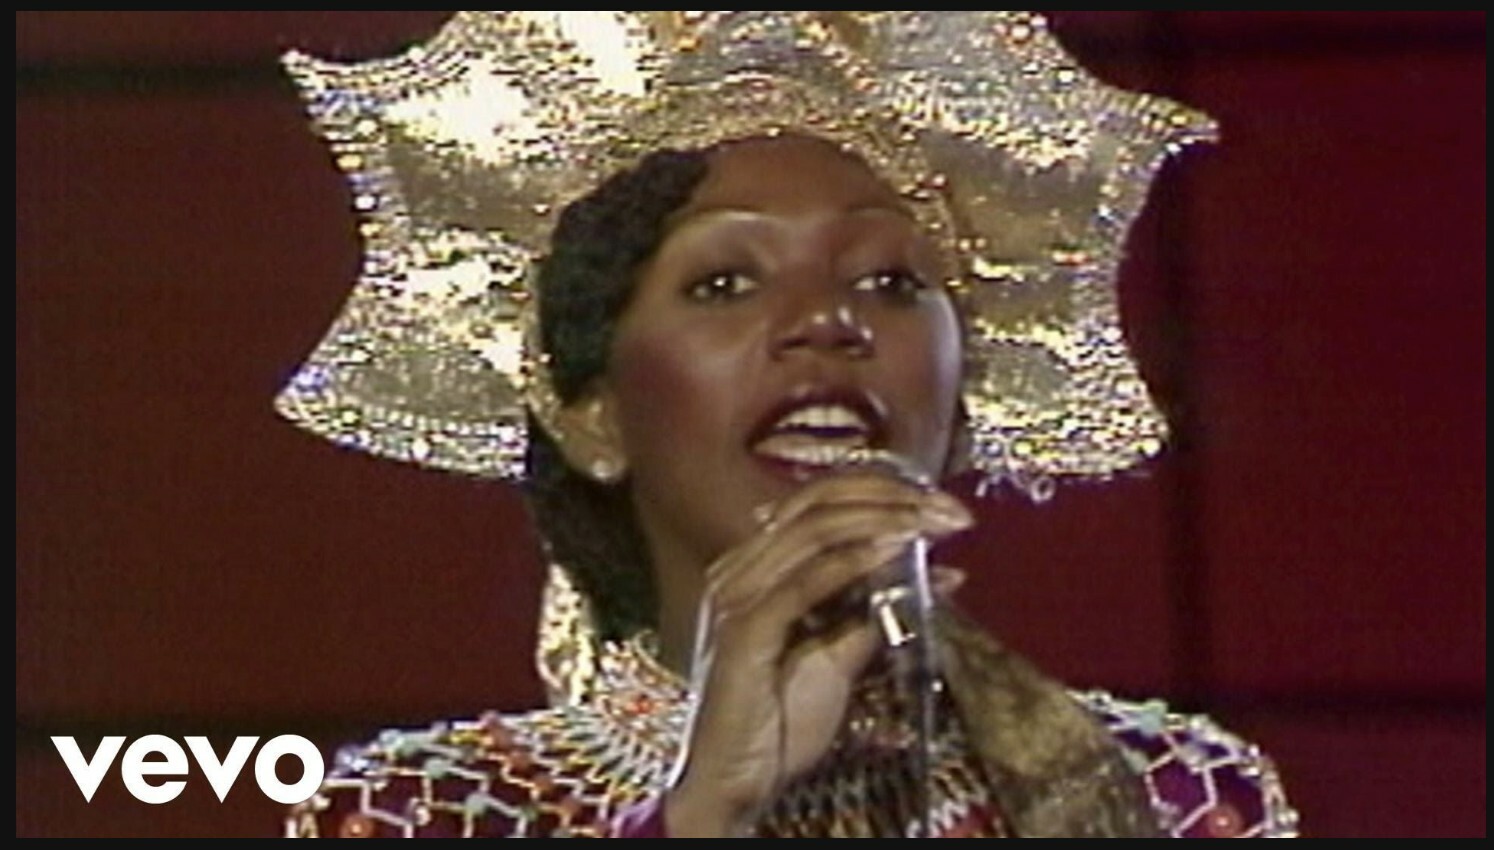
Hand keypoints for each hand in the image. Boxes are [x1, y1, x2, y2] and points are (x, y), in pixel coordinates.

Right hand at [663, 470, 972, 836]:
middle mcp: (739, 571)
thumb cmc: (779, 724)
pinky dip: (855, 560)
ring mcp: (738, 596)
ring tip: (931, 524)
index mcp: (753, 569)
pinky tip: (895, 550)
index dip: (881, 492)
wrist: (735, 782)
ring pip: (815, 531)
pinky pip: (806, 581)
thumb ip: (874, 613)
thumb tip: (937, 574)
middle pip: (817, 504)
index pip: (816, 503)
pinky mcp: (746, 629)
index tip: (939, 506)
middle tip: (949, 512)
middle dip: (892, 499)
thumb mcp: (840, 659)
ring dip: (883, 521)